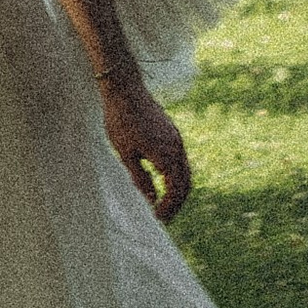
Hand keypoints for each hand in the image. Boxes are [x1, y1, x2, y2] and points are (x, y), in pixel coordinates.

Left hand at [100, 71, 190, 221]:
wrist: (125, 89)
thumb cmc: (121, 121)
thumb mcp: (125, 154)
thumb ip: (140, 178)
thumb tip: (150, 199)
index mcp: (166, 155)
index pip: (175, 190)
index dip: (168, 207)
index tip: (157, 218)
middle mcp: (177, 147)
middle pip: (186, 183)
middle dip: (176, 203)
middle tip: (163, 217)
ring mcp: (177, 139)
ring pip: (185, 171)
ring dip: (178, 190)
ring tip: (164, 203)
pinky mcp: (172, 133)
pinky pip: (181, 160)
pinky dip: (176, 176)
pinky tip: (163, 182)